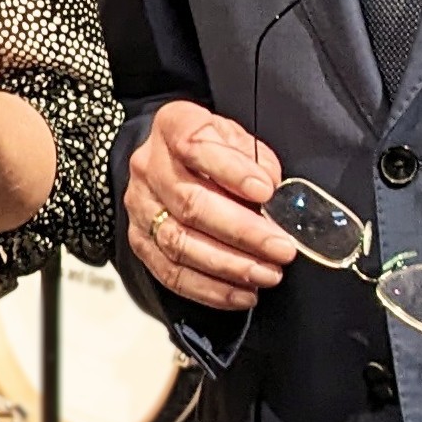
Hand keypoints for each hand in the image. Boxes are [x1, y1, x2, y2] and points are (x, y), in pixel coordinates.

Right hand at [125, 99, 299, 312]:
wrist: (171, 160)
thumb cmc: (212, 149)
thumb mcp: (236, 137)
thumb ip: (255, 159)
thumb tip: (272, 194)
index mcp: (172, 127)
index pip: (195, 145)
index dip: (232, 171)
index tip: (266, 191)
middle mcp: (149, 167)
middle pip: (190, 204)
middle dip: (242, 231)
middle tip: (280, 249)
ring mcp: (141, 207)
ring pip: (180, 243)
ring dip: (229, 265)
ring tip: (267, 274)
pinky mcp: (140, 242)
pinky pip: (170, 273)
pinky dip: (209, 289)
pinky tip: (241, 293)